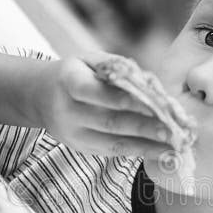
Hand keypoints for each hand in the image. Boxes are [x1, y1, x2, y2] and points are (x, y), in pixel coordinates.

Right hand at [32, 53, 174, 158]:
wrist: (39, 95)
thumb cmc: (75, 73)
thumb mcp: (88, 59)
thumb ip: (117, 67)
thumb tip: (151, 83)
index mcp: (68, 81)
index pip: (99, 93)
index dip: (127, 100)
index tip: (156, 104)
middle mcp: (67, 111)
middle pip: (110, 122)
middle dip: (144, 127)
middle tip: (172, 131)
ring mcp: (72, 134)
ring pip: (113, 142)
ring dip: (146, 146)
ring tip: (173, 148)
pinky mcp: (80, 148)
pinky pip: (112, 152)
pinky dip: (138, 152)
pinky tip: (160, 153)